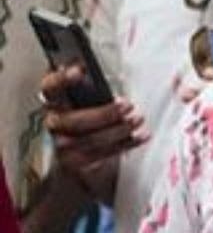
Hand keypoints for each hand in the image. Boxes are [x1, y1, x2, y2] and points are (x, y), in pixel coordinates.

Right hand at [40, 67, 145, 195]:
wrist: (84, 150)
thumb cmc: (93, 112)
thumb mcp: (92, 96)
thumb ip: (96, 85)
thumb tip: (115, 69)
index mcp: (55, 100)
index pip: (50, 87)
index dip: (61, 79)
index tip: (80, 70)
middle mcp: (54, 122)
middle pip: (73, 121)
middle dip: (104, 113)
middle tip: (129, 105)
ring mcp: (63, 145)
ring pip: (89, 140)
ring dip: (118, 130)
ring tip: (139, 119)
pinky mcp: (77, 162)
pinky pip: (102, 154)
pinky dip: (126, 143)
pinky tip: (142, 136)